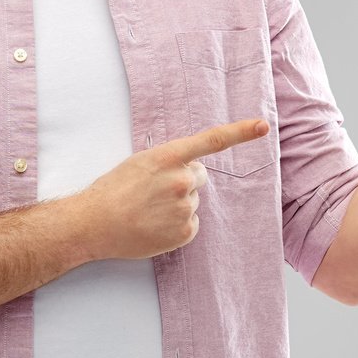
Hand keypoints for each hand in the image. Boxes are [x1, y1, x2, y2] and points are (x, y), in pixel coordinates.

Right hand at [74, 119, 270, 260]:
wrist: (93, 223)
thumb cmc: (113, 189)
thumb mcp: (141, 162)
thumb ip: (170, 161)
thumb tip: (192, 170)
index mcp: (169, 157)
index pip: (212, 140)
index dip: (241, 132)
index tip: (264, 126)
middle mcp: (182, 180)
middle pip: (200, 176)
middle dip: (184, 181)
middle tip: (155, 190)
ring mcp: (185, 207)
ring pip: (193, 201)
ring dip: (177, 204)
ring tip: (149, 210)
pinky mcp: (185, 232)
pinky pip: (191, 223)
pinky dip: (175, 225)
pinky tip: (154, 225)